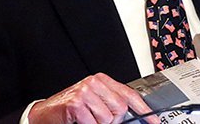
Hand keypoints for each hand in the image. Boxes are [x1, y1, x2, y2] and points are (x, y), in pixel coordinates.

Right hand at [28, 73, 158, 123]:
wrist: (43, 114)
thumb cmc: (70, 110)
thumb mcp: (94, 102)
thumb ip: (112, 104)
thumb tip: (133, 115)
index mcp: (102, 80)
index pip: (129, 94)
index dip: (144, 109)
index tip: (155, 121)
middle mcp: (94, 83)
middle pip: (121, 108)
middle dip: (113, 120)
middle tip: (97, 119)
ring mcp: (85, 92)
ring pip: (108, 118)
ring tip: (86, 119)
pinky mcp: (76, 104)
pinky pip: (94, 123)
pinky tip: (79, 121)